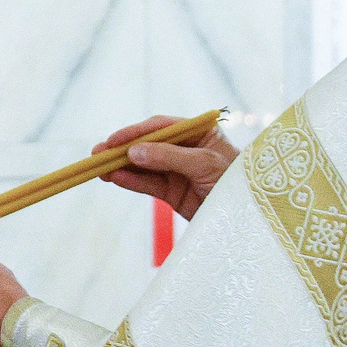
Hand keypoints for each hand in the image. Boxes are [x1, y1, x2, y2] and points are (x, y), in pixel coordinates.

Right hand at [95, 113, 238, 220]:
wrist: (249, 219)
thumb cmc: (235, 182)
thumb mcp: (205, 164)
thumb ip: (169, 156)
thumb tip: (134, 151)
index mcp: (199, 133)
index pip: (162, 127)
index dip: (136, 132)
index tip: (114, 140)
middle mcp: (186, 149)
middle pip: (148, 145)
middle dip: (123, 149)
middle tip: (97, 153)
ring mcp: (178, 172)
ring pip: (144, 166)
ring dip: (122, 166)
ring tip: (99, 169)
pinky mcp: (173, 193)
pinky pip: (148, 185)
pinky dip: (131, 182)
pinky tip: (115, 179)